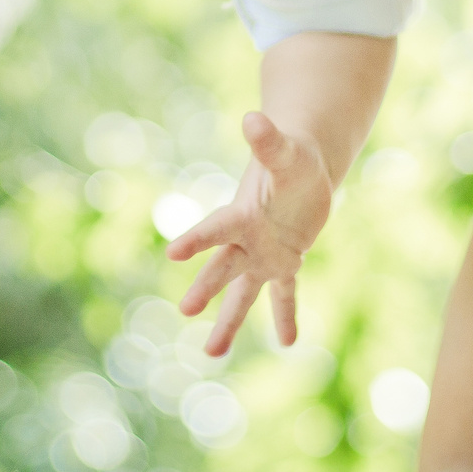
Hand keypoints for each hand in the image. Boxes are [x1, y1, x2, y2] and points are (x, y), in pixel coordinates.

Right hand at [165, 111, 334, 355]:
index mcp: (242, 214)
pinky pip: (283, 294)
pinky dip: (286, 316)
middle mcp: (246, 240)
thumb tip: (253, 117)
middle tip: (184, 310)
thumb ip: (268, 141)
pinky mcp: (284, 263)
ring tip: (212, 354)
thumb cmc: (291, 155)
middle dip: (205, 289)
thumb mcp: (286, 151)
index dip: (196, 240)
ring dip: (229, 322)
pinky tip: (289, 342)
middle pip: (223, 268)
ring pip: (243, 294)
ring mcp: (263, 255)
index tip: (172, 252)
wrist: (300, 167)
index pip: (216, 229)